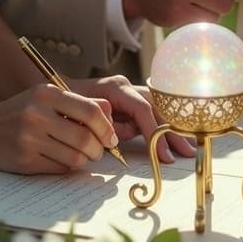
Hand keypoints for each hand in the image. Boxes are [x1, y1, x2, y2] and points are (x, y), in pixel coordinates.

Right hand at [0, 83, 122, 174]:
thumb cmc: (21, 112)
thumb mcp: (46, 98)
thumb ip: (79, 103)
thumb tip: (111, 115)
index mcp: (47, 94)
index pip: (91, 111)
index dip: (106, 128)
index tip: (110, 137)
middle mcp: (37, 114)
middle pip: (85, 138)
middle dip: (98, 149)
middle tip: (98, 151)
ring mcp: (30, 138)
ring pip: (75, 157)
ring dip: (85, 160)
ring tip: (81, 156)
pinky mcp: (25, 160)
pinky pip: (59, 168)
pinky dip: (67, 167)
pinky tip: (61, 159)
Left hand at [76, 74, 194, 162]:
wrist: (55, 91)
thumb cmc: (66, 104)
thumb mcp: (80, 114)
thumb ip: (103, 123)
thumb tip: (124, 132)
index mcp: (115, 88)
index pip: (142, 109)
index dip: (154, 132)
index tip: (163, 154)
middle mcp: (127, 87)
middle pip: (157, 108)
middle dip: (172, 131)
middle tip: (186, 152)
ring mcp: (131, 93)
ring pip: (158, 111)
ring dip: (171, 130)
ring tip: (187, 148)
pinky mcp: (131, 102)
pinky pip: (151, 115)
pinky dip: (162, 128)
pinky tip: (176, 140)